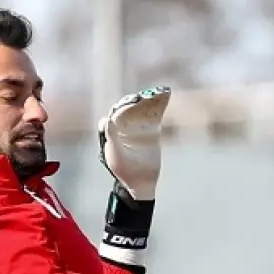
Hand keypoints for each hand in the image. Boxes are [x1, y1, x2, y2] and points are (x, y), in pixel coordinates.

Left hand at [99, 86, 171, 200]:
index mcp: (112, 129)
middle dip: (137, 100)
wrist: (140, 182)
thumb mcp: (114, 155)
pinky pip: (155, 112)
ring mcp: (138, 124)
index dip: (123, 106)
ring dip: (150, 98)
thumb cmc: (123, 171)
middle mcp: (124, 123)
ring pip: (143, 107)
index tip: (131, 103)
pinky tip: (166, 93)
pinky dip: (160, 103)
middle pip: (130, 106)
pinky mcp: (151, 127)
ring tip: (158, 92)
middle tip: (146, 96)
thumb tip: (107, 119)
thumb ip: (111, 136)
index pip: (116, 112)